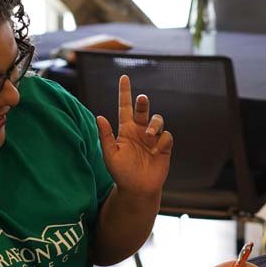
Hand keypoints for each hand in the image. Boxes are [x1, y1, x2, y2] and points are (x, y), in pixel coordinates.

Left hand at [96, 75, 172, 197]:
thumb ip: (105, 136)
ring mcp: (153, 138)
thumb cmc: (121, 173)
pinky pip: (166, 136)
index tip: (124, 78)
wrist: (138, 189)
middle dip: (143, 103)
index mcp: (125, 130)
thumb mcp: (110, 155)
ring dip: (154, 123)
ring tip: (149, 134)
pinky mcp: (164, 147)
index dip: (125, 93)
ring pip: (157, 120)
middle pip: (142, 109)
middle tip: (141, 99)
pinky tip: (156, 150)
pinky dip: (162, 141)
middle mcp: (140, 130)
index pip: (124, 107)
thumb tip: (99, 117)